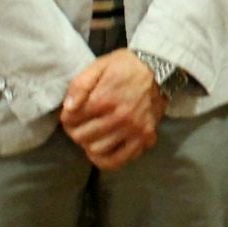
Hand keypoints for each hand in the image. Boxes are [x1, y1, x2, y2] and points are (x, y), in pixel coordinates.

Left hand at [60, 49, 166, 170]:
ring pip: (97, 151)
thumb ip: (80, 85)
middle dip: (76, 131)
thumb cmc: (126, 66)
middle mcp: (119, 118)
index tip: (72, 114)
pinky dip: (107, 160)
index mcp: (104, 99)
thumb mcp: (99, 66)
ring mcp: (133, 130)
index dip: (67, 117)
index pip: (71, 120)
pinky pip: (120, 160)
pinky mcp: (145, 137)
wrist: (160, 68)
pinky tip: (104, 150)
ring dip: (90, 144)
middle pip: (82, 137)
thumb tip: (68, 109)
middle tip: (81, 124)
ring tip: (93, 134)